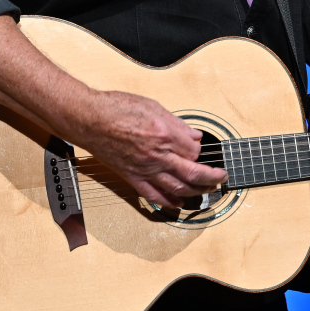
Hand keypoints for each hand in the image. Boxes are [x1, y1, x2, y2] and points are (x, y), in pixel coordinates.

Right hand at [77, 89, 226, 207]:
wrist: (88, 119)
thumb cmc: (116, 108)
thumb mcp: (153, 106)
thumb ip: (177, 123)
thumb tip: (193, 135)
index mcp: (164, 134)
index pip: (194, 150)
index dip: (200, 150)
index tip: (199, 148)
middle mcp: (157, 155)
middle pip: (193, 173)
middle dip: (212, 177)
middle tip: (221, 177)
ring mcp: (145, 169)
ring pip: (177, 188)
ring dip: (197, 192)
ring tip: (208, 191)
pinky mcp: (132, 178)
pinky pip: (154, 195)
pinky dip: (169, 203)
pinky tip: (179, 204)